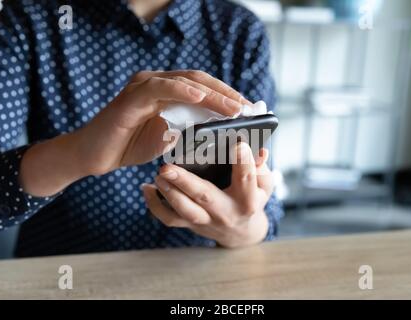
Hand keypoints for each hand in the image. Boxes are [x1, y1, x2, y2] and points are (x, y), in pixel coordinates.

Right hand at [75, 70, 249, 174]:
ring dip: (213, 95)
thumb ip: (189, 131)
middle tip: (249, 108)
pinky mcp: (131, 97)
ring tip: (235, 107)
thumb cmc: (129, 146)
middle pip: (200, 81)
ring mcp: (143, 86)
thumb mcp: (168, 139)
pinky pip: (160, 88)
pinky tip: (201, 97)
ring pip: (186, 82)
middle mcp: (156, 83)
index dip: (227, 96)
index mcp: (167, 91)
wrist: (92, 155)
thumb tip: (220, 132)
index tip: (250, 109)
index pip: (203, 87)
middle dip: (227, 94)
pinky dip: (181, 90)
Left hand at [142, 143, 273, 248]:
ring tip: (158, 174)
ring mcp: (205, 221)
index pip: (246, 180)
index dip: (243, 162)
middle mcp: (225, 213)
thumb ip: (261, 169)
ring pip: (183, 211)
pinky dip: (154, 205)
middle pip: (204, 197)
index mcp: (248, 201)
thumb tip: (260, 150)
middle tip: (167, 167)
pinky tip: (146, 188)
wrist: (240, 233)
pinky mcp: (190, 225)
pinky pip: (169, 219)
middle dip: (184, 182)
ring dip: (168, 193)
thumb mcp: (264, 186)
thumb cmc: (252, 201)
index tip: (237, 144)